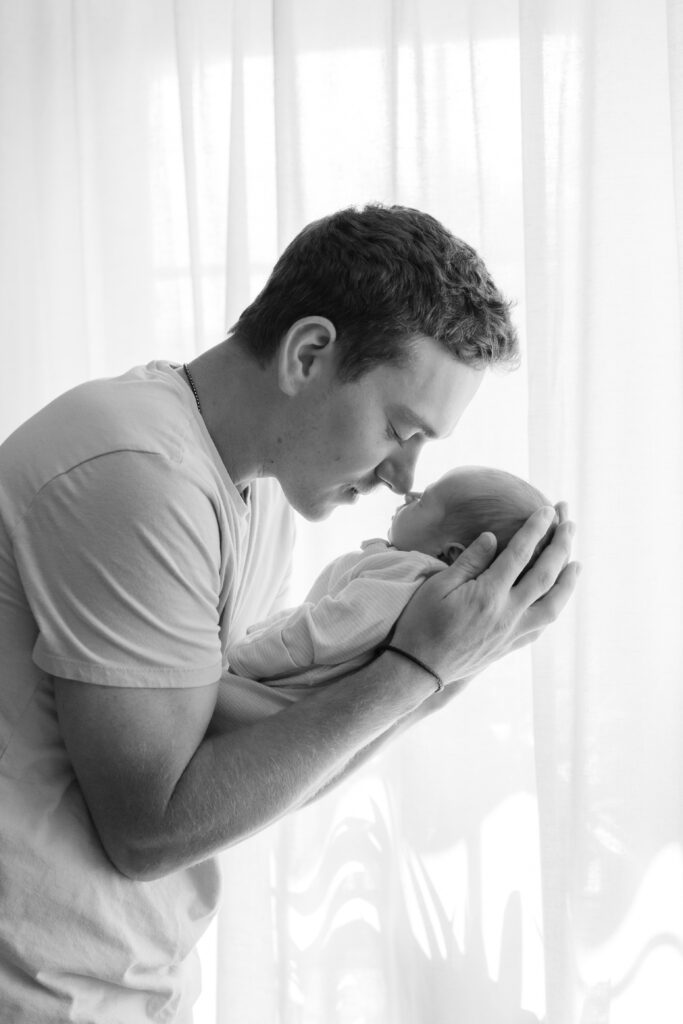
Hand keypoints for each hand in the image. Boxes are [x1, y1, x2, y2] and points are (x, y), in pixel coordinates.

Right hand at [391, 504, 578, 684]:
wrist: (418, 669)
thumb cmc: (421, 623)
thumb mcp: (438, 586)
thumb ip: (469, 561)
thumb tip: (493, 538)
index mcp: (489, 594)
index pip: (520, 554)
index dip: (536, 529)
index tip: (547, 511)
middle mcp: (508, 614)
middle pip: (545, 575)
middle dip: (561, 546)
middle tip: (570, 524)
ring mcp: (512, 633)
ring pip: (552, 605)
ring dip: (568, 582)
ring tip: (577, 563)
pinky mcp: (509, 646)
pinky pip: (540, 626)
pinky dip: (553, 609)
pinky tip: (556, 599)